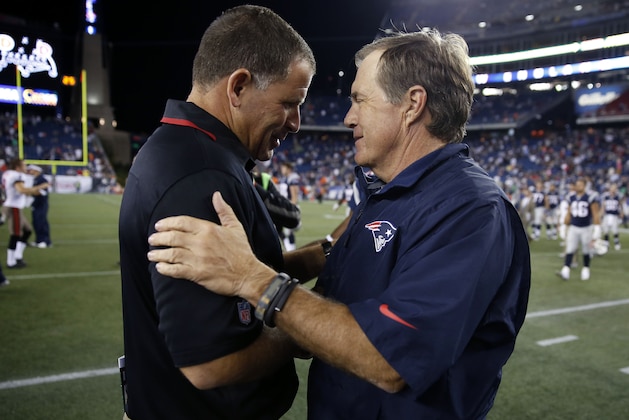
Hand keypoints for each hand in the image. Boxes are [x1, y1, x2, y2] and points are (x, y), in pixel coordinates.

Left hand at [147, 191, 275, 299]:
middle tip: (152, 240)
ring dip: (158, 254)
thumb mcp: (235, 227)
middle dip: (159, 238)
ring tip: (151, 255)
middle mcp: (201, 242)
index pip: (182, 222)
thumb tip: (216, 195)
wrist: (248, 274)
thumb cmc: (242, 251)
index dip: (167, 223)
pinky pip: (176, 270)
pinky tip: (160, 268)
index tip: (158, 226)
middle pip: (173, 237)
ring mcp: (198, 259)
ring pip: (171, 254)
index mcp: (208, 229)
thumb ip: (224, 210)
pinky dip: (165, 269)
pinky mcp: (197, 274)